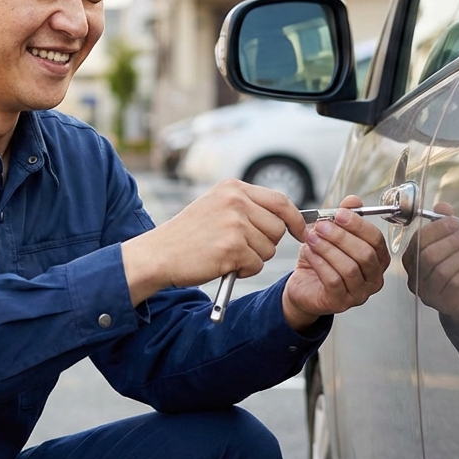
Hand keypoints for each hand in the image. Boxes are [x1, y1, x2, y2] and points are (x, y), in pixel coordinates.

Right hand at [121, 179, 306, 304]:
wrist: (158, 254)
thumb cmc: (187, 236)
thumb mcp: (215, 207)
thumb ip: (246, 207)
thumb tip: (287, 218)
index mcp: (232, 188)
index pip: (280, 200)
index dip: (295, 218)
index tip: (300, 231)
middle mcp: (235, 201)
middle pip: (278, 227)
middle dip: (266, 243)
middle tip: (241, 248)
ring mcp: (234, 224)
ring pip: (269, 248)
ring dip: (252, 258)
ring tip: (225, 254)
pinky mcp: (232, 247)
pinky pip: (256, 264)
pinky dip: (243, 270)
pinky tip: (222, 264)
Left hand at [282, 195, 389, 329]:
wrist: (303, 287)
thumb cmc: (321, 261)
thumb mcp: (331, 235)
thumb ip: (343, 218)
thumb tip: (353, 200)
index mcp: (377, 260)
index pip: (376, 240)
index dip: (358, 225)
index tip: (339, 213)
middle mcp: (374, 279)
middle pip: (365, 254)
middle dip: (341, 237)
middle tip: (321, 225)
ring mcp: (359, 294)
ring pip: (349, 268)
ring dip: (328, 249)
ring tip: (311, 237)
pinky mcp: (340, 303)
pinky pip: (333, 281)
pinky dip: (319, 263)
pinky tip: (308, 252)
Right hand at [402, 202, 458, 326]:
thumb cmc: (454, 269)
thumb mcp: (448, 244)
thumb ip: (444, 224)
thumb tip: (442, 206)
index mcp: (411, 260)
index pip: (418, 241)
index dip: (437, 229)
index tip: (455, 221)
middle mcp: (415, 277)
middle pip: (429, 256)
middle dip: (451, 241)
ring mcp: (428, 292)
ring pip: (442, 270)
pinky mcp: (444, 302)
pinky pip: (455, 283)